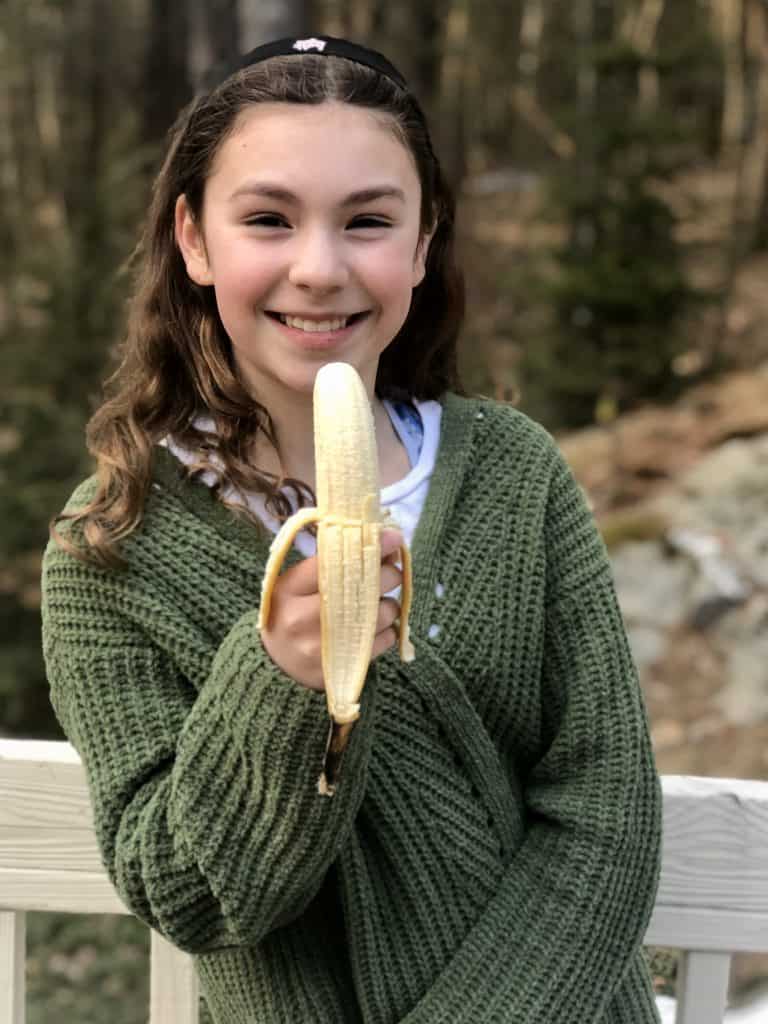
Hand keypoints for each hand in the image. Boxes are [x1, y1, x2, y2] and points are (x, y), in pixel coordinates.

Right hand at [260, 529, 405, 691]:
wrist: (276, 663)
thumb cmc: (292, 611)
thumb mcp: (299, 582)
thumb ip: (335, 561)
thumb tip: (386, 542)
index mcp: (289, 590)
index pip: (335, 561)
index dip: (370, 547)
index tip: (393, 537)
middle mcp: (303, 619)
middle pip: (363, 588)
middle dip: (388, 574)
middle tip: (391, 572)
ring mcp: (323, 647)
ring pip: (380, 615)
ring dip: (388, 605)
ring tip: (376, 605)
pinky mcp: (343, 668)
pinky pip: (385, 640)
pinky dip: (388, 630)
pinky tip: (373, 628)